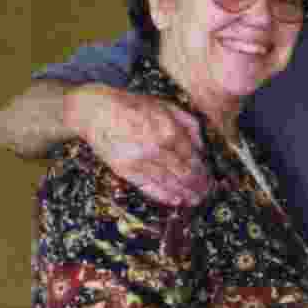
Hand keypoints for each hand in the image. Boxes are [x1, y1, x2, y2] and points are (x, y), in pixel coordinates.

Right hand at [65, 84, 211, 206]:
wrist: (95, 111)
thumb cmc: (134, 106)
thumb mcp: (167, 106)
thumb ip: (190, 126)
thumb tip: (203, 148)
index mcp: (170, 131)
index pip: (194, 159)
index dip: (205, 172)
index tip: (212, 179)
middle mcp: (157, 149)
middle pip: (185, 174)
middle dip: (199, 186)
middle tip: (207, 193)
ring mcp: (140, 161)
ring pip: (169, 183)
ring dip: (185, 194)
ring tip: (196, 200)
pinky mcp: (124, 170)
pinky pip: (148, 187)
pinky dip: (164, 196)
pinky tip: (176, 201)